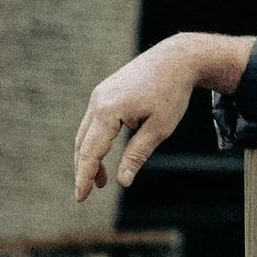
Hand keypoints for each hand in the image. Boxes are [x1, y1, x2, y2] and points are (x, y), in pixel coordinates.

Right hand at [73, 32, 253, 200]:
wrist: (175, 59)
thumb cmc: (171, 93)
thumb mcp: (159, 129)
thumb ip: (137, 155)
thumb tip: (122, 182)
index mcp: (108, 111)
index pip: (90, 152)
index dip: (84, 177)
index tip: (80, 197)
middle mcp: (97, 101)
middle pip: (82, 144)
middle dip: (84, 170)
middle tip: (86, 194)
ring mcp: (98, 95)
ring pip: (85, 134)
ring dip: (89, 157)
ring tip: (101, 180)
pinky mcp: (104, 93)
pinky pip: (93, 123)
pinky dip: (95, 142)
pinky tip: (105, 155)